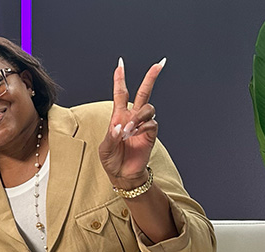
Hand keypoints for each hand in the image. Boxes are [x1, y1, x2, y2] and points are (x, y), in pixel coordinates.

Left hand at [98, 57, 163, 188]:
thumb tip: (121, 126)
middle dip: (151, 78)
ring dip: (138, 116)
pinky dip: (142, 127)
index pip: (121, 93)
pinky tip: (134, 135)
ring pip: (148, 108)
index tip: (120, 64)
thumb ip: (112, 136)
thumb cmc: (112, 160)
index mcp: (118, 116)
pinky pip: (151, 123)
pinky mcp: (151, 134)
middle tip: (159, 64)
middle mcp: (132, 117)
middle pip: (143, 92)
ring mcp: (142, 125)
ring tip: (128, 130)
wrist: (123, 174)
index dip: (120, 79)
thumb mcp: (105, 148)